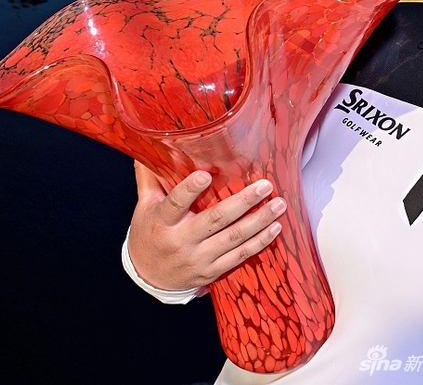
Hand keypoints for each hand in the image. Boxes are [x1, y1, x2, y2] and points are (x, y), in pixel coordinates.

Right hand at [128, 160, 286, 290]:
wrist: (148, 278)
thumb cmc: (148, 234)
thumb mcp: (143, 206)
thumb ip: (150, 177)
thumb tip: (152, 144)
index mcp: (162, 221)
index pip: (175, 203)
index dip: (190, 189)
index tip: (206, 174)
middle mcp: (181, 241)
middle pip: (215, 219)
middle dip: (243, 202)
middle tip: (265, 186)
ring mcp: (198, 258)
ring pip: (233, 238)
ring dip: (260, 221)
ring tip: (279, 204)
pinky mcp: (212, 271)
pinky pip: (240, 257)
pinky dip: (260, 242)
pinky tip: (275, 228)